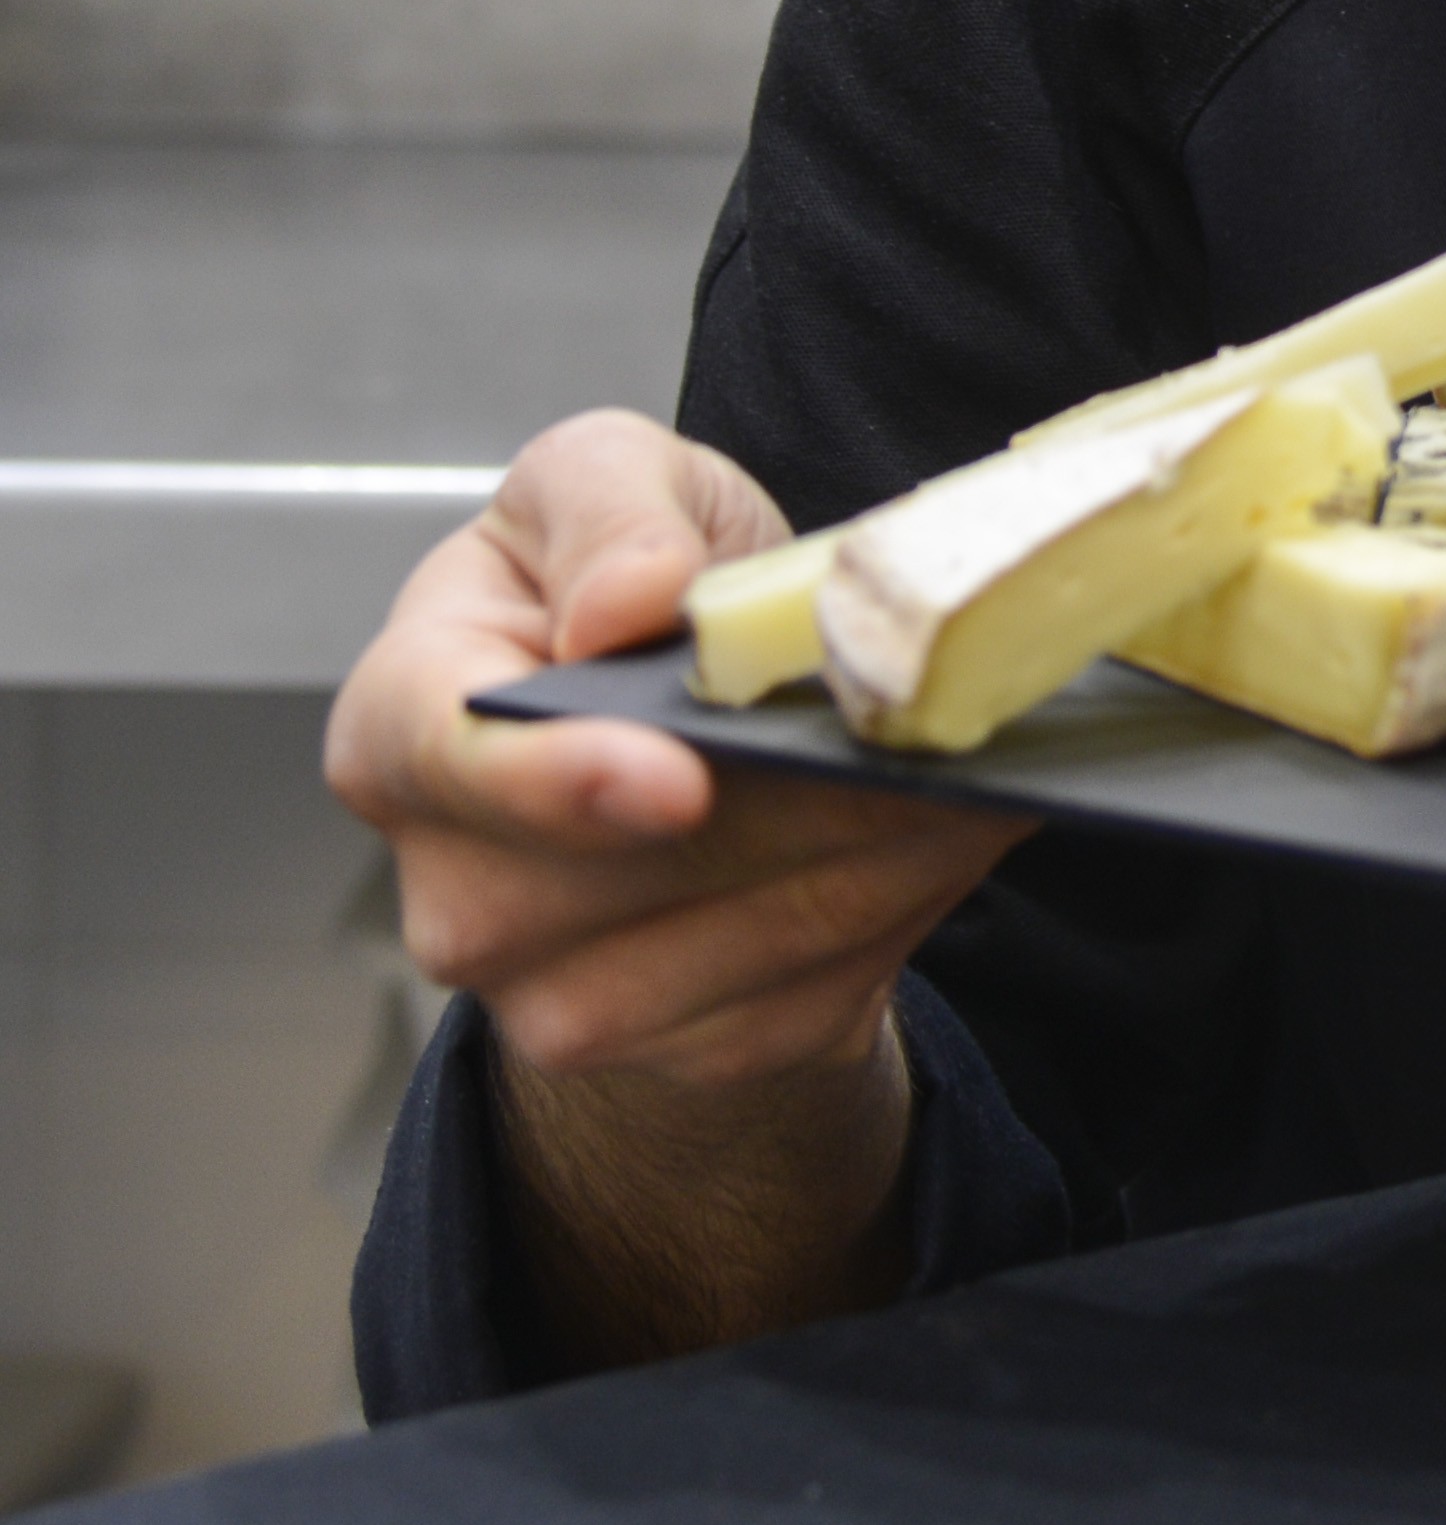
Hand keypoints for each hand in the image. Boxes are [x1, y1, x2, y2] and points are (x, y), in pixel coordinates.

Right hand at [324, 410, 1024, 1359]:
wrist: (677, 708)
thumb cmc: (618, 575)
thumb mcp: (602, 477)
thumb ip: (607, 515)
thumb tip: (626, 600)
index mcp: (402, 727)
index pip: (452, 765)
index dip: (558, 784)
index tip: (678, 780)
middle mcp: (462, 893)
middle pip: (634, 875)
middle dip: (799, 793)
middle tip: (921, 715)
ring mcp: (561, 997)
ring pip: (753, 939)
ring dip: (881, 844)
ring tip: (964, 754)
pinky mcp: (691, 1047)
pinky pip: (820, 983)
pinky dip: (911, 893)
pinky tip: (953, 815)